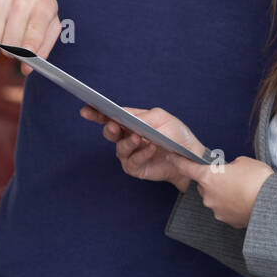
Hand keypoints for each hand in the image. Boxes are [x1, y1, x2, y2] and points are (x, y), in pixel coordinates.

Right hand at [0, 0, 59, 72]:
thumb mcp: (48, 18)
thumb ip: (43, 46)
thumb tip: (27, 68)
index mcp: (43, 6)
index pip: (34, 36)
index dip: (27, 53)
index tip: (24, 60)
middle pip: (10, 44)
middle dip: (10, 52)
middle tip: (11, 49)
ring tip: (1, 41)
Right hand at [79, 105, 202, 193]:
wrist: (189, 159)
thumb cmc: (177, 135)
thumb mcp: (164, 119)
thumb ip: (145, 117)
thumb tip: (128, 118)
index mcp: (132, 121)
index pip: (111, 114)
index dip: (97, 112)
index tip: (86, 109)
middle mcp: (127, 136)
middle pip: (110, 131)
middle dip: (109, 128)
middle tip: (114, 125)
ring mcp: (130, 153)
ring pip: (120, 147)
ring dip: (128, 142)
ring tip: (140, 138)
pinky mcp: (134, 167)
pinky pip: (131, 161)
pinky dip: (141, 154)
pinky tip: (151, 149)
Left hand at [174, 156, 274, 229]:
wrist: (271, 203)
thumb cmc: (257, 179)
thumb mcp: (243, 162)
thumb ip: (230, 166)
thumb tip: (230, 172)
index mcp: (208, 177)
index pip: (187, 167)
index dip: (178, 160)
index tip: (171, 155)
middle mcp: (208, 195)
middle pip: (204, 185)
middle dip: (213, 181)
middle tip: (231, 177)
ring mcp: (216, 210)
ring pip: (215, 198)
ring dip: (224, 194)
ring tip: (243, 190)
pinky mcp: (227, 221)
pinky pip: (225, 210)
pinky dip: (232, 205)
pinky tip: (245, 201)